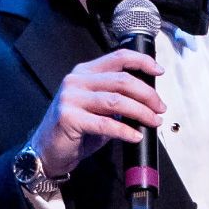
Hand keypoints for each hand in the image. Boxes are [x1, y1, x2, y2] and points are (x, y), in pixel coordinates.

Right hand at [30, 49, 165, 177]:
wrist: (48, 150)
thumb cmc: (75, 129)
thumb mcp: (98, 107)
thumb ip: (117, 98)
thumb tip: (148, 99)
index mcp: (85, 72)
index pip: (118, 57)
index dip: (142, 62)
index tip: (159, 71)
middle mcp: (76, 81)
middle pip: (122, 80)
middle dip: (147, 94)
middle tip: (160, 108)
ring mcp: (71, 98)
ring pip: (117, 101)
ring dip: (141, 112)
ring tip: (153, 121)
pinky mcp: (69, 118)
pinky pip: (105, 124)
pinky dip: (125, 131)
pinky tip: (135, 135)